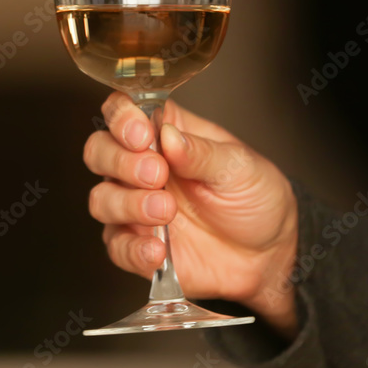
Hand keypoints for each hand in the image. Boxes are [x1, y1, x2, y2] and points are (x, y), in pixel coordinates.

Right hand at [84, 92, 299, 336]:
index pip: (122, 112)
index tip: (142, 135)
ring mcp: (133, 207)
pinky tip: (157, 249)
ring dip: (128, 204)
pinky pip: (116, 246)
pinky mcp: (136, 244)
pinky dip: (133, 248)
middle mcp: (139, 167)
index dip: (121, 118)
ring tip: (166, 211)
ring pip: (101, 199)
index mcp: (164, 135)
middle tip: (157, 174)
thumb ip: (201, 152)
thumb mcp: (240, 167)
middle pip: (98, 151)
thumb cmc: (254, 198)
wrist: (268, 255)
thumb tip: (169, 135)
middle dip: (120, 162)